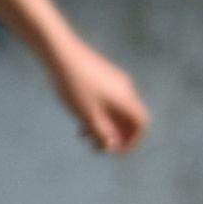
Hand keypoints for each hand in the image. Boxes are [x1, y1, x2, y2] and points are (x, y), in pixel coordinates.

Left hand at [41, 35, 149, 153]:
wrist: (60, 52)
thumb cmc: (74, 86)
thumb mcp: (87, 115)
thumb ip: (101, 133)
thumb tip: (111, 146)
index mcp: (126, 99)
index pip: (141, 123)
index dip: (133, 140)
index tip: (117, 151)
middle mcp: (126, 89)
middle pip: (129, 117)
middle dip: (115, 135)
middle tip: (96, 146)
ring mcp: (116, 80)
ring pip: (117, 109)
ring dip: (104, 124)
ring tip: (83, 134)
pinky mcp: (105, 74)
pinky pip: (110, 99)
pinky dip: (100, 112)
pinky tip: (80, 115)